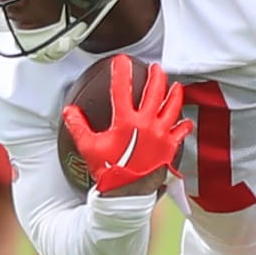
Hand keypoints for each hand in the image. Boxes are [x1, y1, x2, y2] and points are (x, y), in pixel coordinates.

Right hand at [60, 57, 192, 194]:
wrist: (127, 194)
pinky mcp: (169, 147)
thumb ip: (79, 126)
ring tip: (175, 85)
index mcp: (126, 121)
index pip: (122, 89)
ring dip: (174, 94)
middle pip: (154, 92)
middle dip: (155, 76)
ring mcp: (161, 134)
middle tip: (155, 68)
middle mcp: (146, 124)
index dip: (120, 71)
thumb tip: (69, 112)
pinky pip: (180, 132)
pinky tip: (186, 121)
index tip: (121, 60)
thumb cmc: (109, 171)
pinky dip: (184, 125)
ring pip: (172, 108)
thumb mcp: (89, 147)